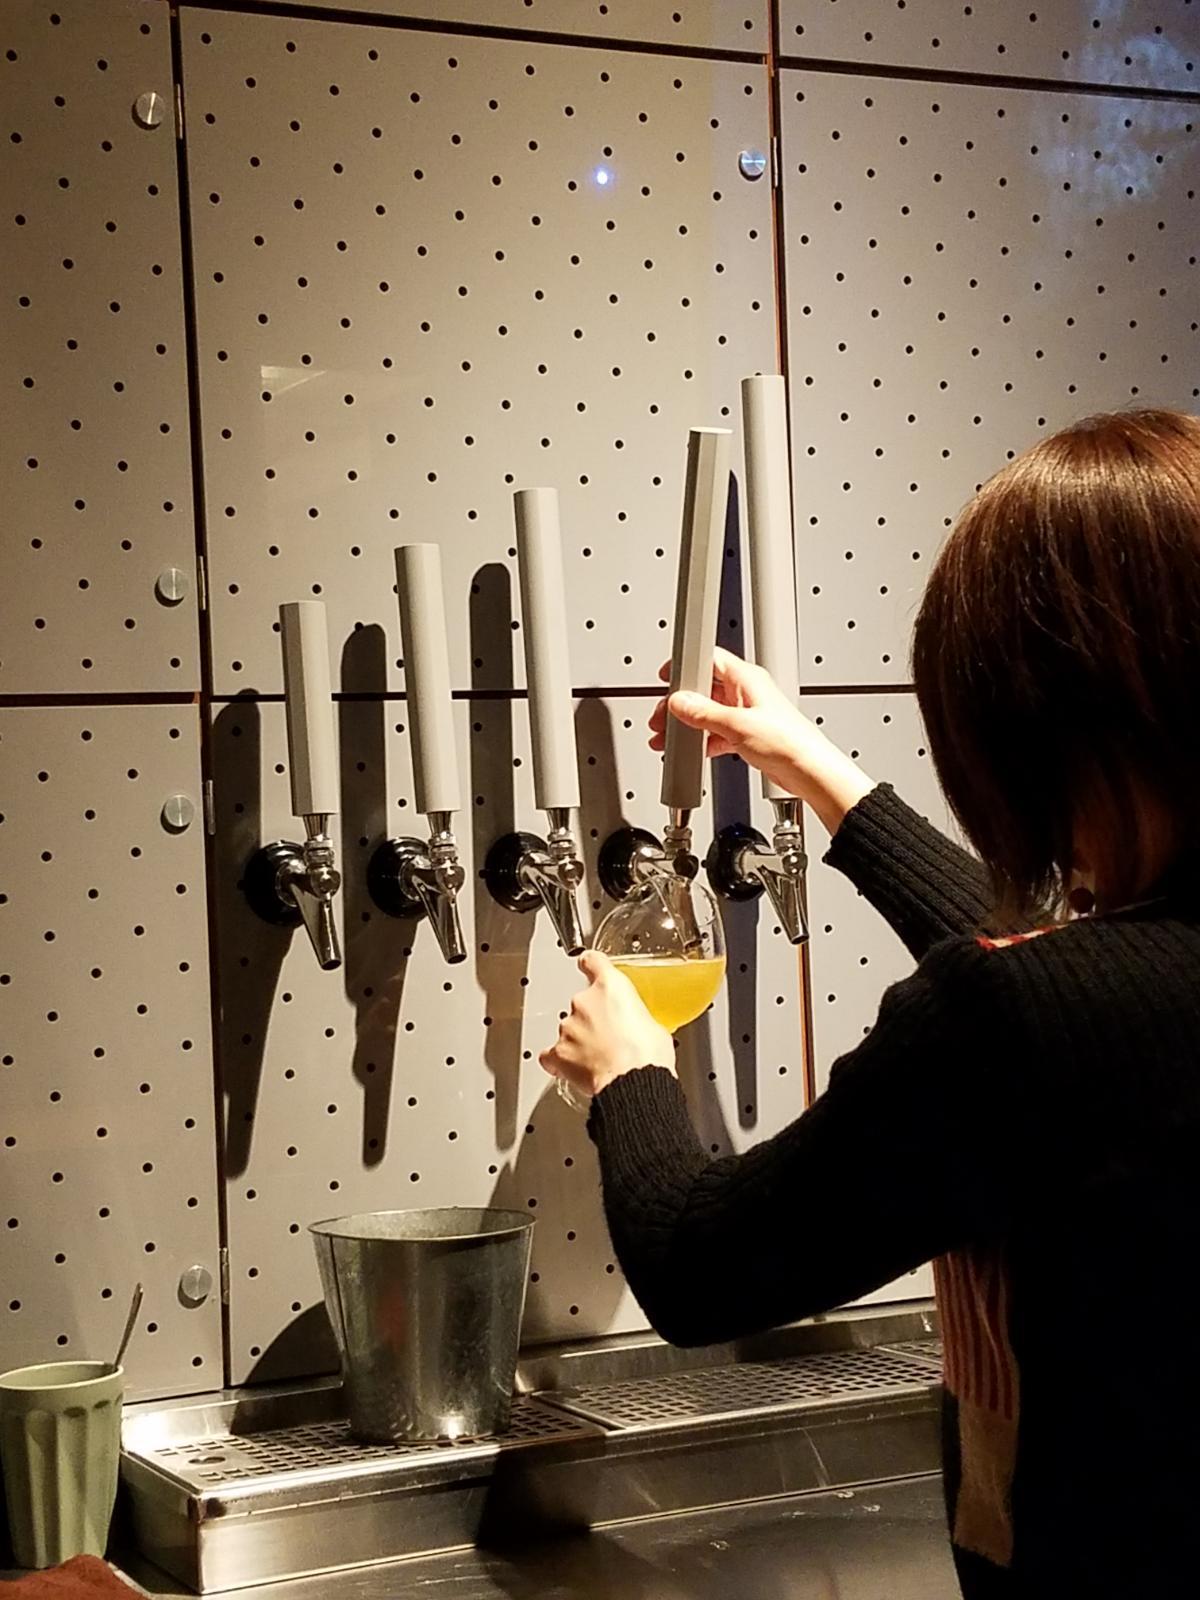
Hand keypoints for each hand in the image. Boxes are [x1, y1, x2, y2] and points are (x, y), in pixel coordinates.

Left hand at [540, 950, 674, 1099]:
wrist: (634, 1082)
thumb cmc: (648, 1055)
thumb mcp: (654, 1025)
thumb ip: (637, 1017)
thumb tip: (637, 1028)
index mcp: (610, 987)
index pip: (591, 961)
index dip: (590, 965)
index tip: (588, 966)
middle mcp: (584, 1001)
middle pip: (582, 1002)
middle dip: (593, 1018)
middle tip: (610, 1036)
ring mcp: (568, 1027)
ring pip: (568, 1028)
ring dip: (579, 1040)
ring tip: (599, 1058)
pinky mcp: (559, 1052)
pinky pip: (551, 1054)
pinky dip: (559, 1060)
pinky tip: (571, 1067)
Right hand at [649, 647, 875, 836]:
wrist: (809, 771)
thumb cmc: (788, 741)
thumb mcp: (736, 724)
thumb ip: (703, 712)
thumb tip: (680, 702)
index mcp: (747, 678)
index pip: (709, 659)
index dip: (686, 666)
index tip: (667, 679)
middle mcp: (747, 691)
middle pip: (704, 688)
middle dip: (681, 704)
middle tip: (663, 718)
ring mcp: (747, 713)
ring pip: (708, 712)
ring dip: (690, 725)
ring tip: (671, 738)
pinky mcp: (748, 734)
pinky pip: (718, 731)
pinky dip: (704, 740)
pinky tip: (696, 750)